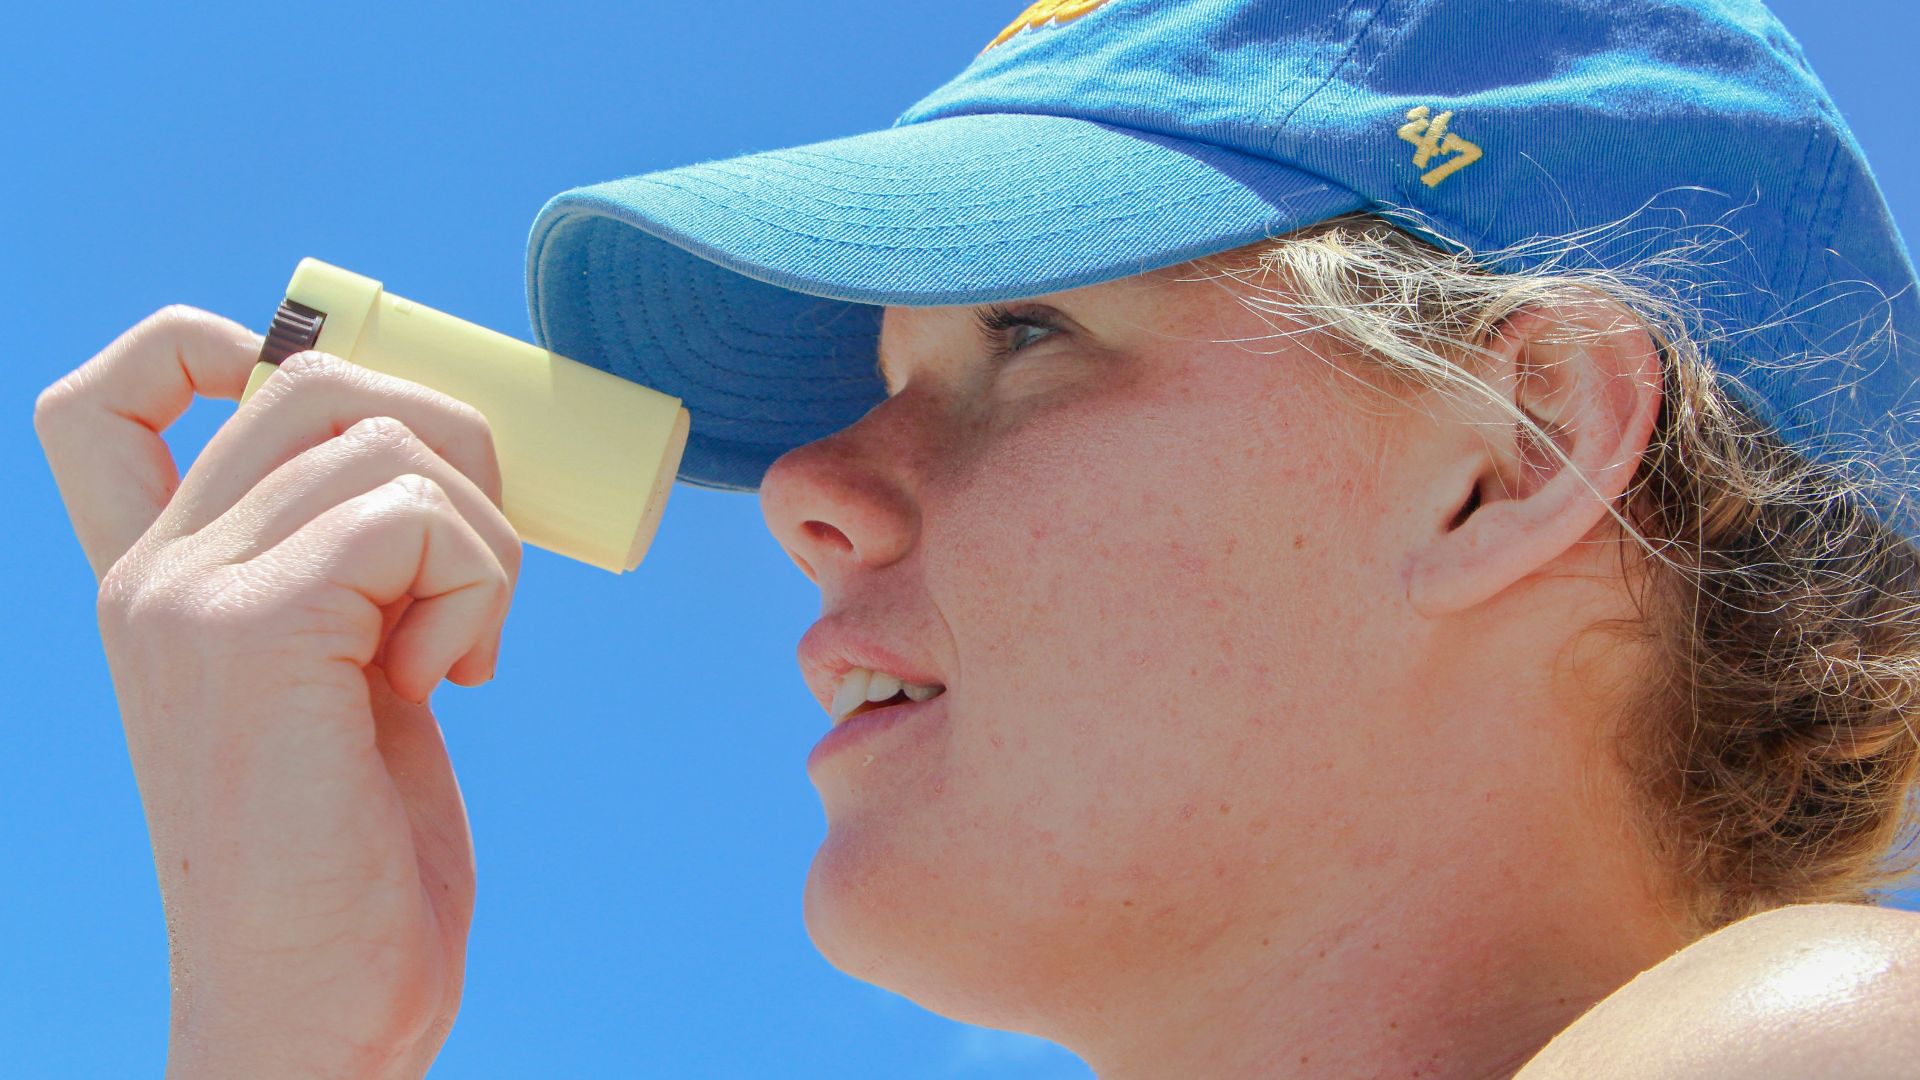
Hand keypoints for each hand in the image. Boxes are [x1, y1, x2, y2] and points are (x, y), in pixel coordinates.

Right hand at [34, 306, 521, 1077]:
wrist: (316, 1007)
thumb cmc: (351, 855)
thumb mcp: (347, 681)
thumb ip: (352, 575)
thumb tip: (450, 457)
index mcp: (164, 580)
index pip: (124, 394)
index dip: (224, 346)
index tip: (354, 424)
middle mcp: (156, 573)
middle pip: (314, 380)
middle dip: (448, 436)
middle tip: (484, 556)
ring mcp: (190, 596)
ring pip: (386, 442)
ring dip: (482, 535)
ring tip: (462, 647)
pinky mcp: (254, 634)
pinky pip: (415, 517)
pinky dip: (475, 581)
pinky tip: (451, 679)